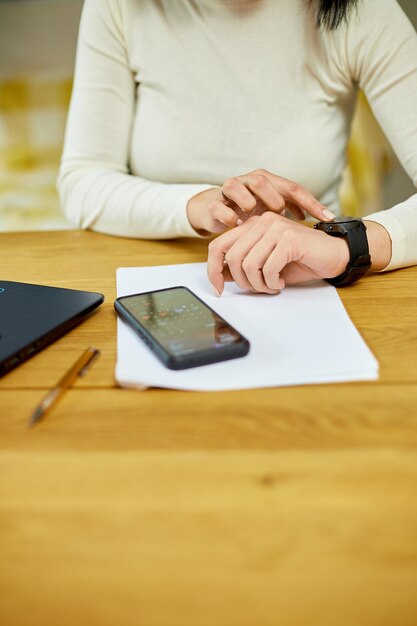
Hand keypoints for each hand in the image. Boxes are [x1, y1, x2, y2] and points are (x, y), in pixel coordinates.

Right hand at [187, 169, 335, 233]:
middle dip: (273, 199)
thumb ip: (292, 209)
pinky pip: (219, 206)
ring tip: (253, 219)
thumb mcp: (272, 208)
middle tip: (278, 215)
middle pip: (262, 181)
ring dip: (247, 203)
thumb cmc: (249, 210)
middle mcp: (248, 180)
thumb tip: (320, 216)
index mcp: (268, 181)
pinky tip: (237, 226)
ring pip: (237, 187)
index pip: (293, 188)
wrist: (216, 210)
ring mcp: (229, 189)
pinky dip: (229, 216)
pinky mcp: (214, 202)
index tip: (328, 219)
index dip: (312, 203)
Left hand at [207, 212, 349, 294]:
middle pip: (232, 258)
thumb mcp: (265, 266)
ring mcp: (276, 228)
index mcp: (252, 225)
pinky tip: (280, 283)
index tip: (217, 289)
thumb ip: (242, 267)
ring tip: (271, 287)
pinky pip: (268, 268)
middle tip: (259, 289)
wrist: (335, 255)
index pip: (218, 245)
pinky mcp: (289, 238)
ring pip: (249, 264)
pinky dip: (272, 283)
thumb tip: (219, 276)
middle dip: (243, 282)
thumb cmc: (301, 260)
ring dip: (259, 284)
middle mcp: (261, 221)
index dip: (212, 269)